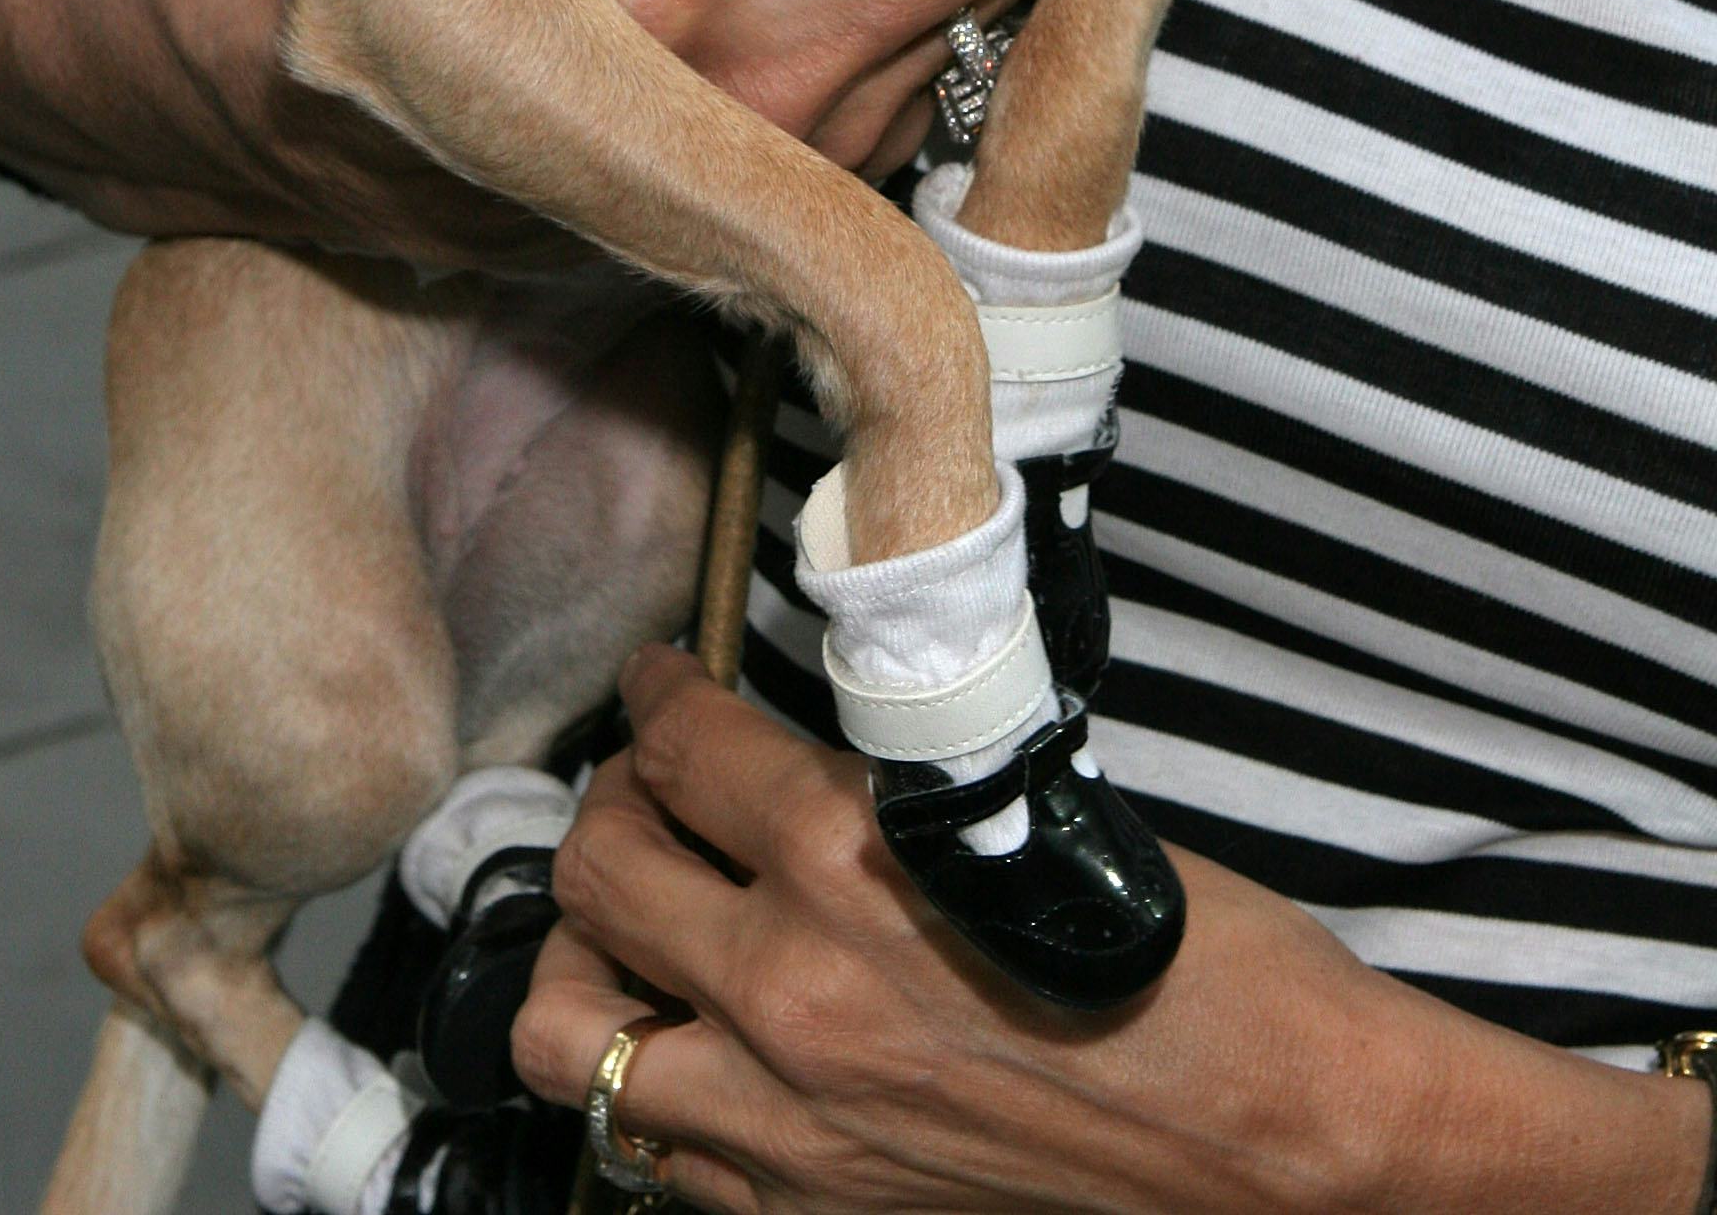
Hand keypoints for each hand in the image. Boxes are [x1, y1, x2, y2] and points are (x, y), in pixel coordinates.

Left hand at [513, 651, 1705, 1214]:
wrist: (1281, 1142)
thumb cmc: (1192, 962)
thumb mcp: (1016, 816)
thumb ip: (875, 787)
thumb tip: (782, 752)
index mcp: (846, 854)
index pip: (680, 745)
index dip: (657, 698)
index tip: (658, 686)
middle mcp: (790, 986)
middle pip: (593, 871)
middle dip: (613, 806)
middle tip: (650, 789)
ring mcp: (784, 1119)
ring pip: (567, 1031)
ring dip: (588, 960)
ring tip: (637, 926)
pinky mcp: (807, 1211)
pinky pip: (651, 1146)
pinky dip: (653, 1082)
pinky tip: (703, 1041)